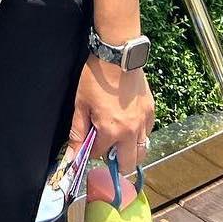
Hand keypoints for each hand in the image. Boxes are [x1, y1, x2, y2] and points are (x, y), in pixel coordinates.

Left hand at [70, 55, 153, 189]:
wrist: (117, 56)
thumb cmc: (96, 79)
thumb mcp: (81, 105)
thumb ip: (77, 133)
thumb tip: (71, 156)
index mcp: (110, 131)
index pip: (99, 155)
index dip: (91, 149)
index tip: (89, 139)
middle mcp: (130, 132)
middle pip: (127, 165)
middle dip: (115, 162)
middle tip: (107, 147)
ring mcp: (143, 123)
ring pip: (141, 152)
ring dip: (130, 152)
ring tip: (120, 139)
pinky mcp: (151, 113)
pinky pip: (148, 134)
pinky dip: (139, 135)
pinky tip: (129, 123)